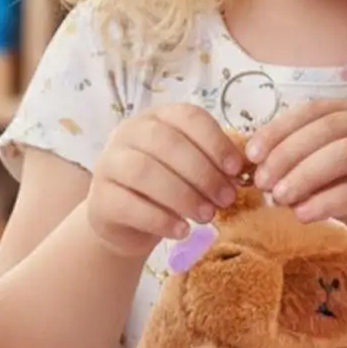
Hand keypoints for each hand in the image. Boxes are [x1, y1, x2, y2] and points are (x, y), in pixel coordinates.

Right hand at [86, 104, 244, 258]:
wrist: (126, 222)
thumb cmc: (167, 189)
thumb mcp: (191, 169)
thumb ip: (214, 164)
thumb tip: (245, 171)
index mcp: (157, 118)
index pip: (188, 117)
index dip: (216, 142)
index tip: (236, 170)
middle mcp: (128, 133)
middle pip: (165, 142)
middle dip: (202, 172)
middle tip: (226, 199)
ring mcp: (109, 163)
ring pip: (143, 171)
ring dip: (182, 195)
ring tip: (207, 216)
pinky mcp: (100, 198)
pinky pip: (128, 204)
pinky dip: (160, 219)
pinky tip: (182, 230)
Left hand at [246, 99, 346, 264]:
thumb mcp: (331, 171)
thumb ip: (302, 159)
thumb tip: (254, 162)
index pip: (313, 110)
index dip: (278, 130)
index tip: (251, 155)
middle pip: (327, 130)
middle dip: (287, 155)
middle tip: (262, 181)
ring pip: (345, 155)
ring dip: (304, 176)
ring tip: (279, 198)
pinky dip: (325, 202)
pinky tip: (303, 215)